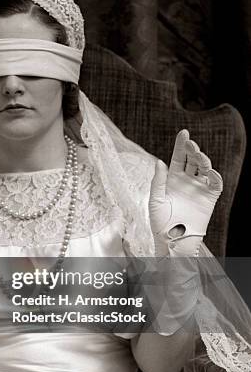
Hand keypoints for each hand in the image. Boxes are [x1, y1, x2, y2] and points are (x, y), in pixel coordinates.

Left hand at [149, 130, 222, 256]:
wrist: (172, 239)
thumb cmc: (160, 222)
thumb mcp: (155, 199)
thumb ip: (158, 181)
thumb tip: (160, 161)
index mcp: (172, 179)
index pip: (179, 158)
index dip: (181, 145)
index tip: (184, 132)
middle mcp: (186, 181)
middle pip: (192, 160)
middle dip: (192, 149)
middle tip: (190, 143)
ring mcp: (198, 189)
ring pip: (204, 168)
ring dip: (203, 159)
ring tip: (198, 155)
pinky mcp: (209, 198)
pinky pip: (215, 183)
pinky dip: (214, 176)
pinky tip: (209, 171)